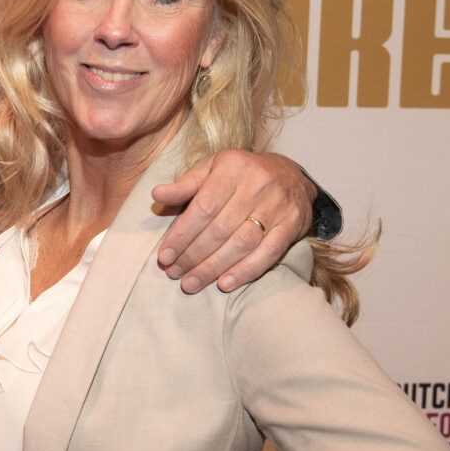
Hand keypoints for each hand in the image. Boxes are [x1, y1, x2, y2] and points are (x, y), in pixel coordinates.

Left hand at [151, 150, 316, 292]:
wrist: (289, 174)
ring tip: (191, 282)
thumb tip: (157, 195)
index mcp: (233, 166)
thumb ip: (185, 184)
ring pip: (242, 243)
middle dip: (193, 255)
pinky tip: (225, 284)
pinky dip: (245, 271)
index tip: (164, 256)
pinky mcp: (292, 224)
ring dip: (213, 267)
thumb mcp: (212, 169)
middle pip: (220, 229)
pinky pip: (269, 253)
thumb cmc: (240, 174)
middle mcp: (258, 183)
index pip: (203, 207)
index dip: (182, 235)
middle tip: (174, 273)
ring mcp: (278, 205)